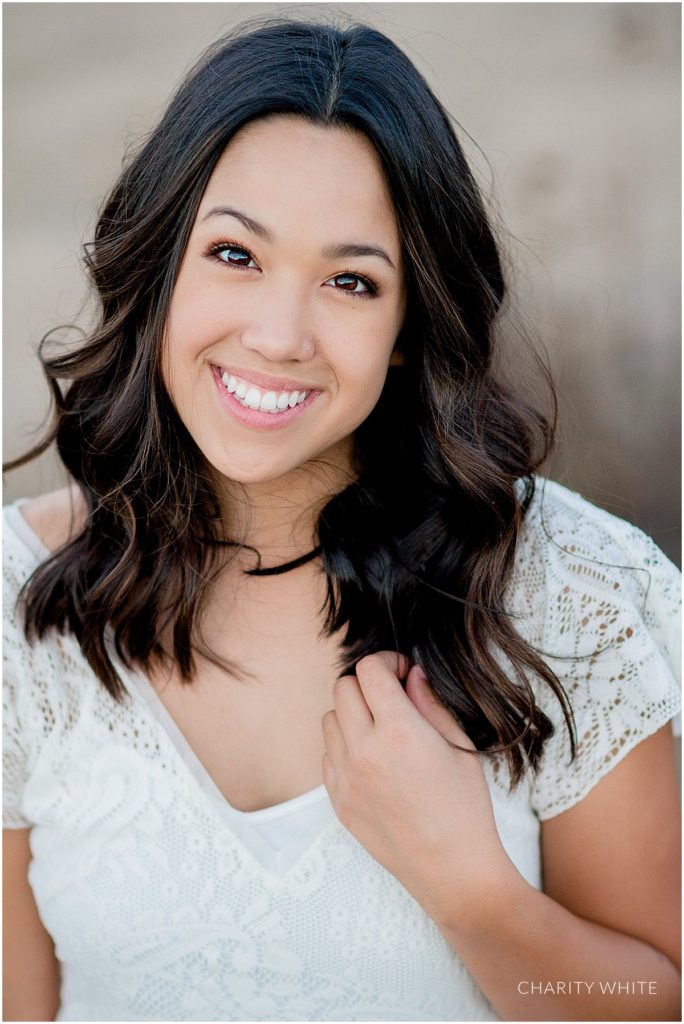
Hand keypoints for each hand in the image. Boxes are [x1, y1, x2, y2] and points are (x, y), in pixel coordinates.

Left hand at [321, 652, 513, 923]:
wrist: (452, 870)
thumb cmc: (465, 808)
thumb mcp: (459, 746)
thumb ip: (429, 703)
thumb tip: (410, 675)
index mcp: (399, 732)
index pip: (369, 670)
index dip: (387, 662)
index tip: (402, 672)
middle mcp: (364, 751)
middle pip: (342, 687)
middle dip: (368, 684)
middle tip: (392, 698)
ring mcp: (345, 778)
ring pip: (329, 718)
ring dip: (351, 713)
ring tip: (380, 729)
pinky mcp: (338, 800)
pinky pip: (327, 754)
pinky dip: (344, 746)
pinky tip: (372, 759)